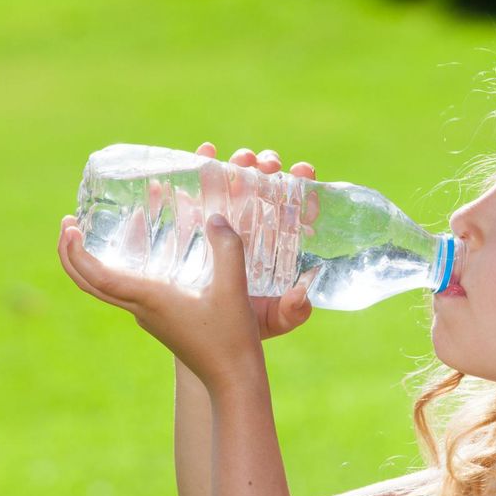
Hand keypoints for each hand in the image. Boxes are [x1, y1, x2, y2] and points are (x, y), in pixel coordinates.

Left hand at [58, 209, 262, 390]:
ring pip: (104, 288)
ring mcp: (147, 316)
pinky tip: (133, 254)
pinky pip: (124, 291)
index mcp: (149, 300)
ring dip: (89, 261)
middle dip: (70, 253)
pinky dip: (113, 269)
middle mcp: (141, 309)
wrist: (232, 379)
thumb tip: (215, 218)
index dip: (77, 253)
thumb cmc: (230, 338)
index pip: (97, 277)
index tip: (71, 227)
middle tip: (68, 223)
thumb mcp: (233, 289)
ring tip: (89, 232)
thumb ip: (227, 250)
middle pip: (88, 284)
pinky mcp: (159, 319)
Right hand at [196, 142, 318, 340]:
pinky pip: (192, 194)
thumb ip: (291, 311)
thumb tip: (301, 295)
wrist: (206, 340)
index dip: (301, 186)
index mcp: (276, 244)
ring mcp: (220, 224)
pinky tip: (199, 155)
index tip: (304, 170)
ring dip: (235, 165)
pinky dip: (195, 170)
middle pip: (262, 188)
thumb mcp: (273, 320)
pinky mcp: (191, 226)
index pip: (292, 208)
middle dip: (266, 168)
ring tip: (239, 159)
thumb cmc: (246, 327)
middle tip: (267, 165)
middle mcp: (251, 228)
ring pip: (230, 185)